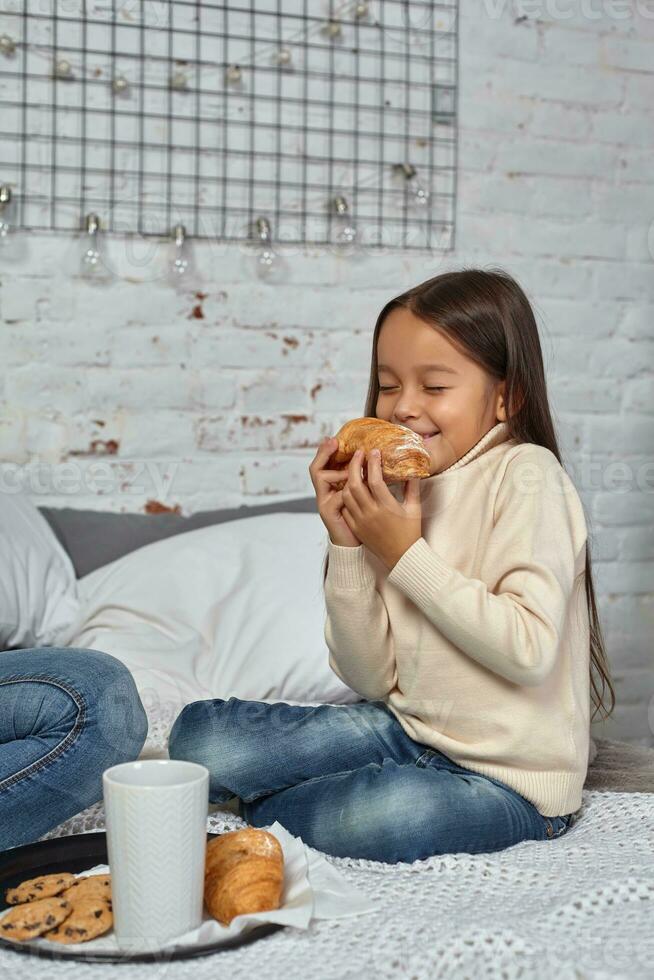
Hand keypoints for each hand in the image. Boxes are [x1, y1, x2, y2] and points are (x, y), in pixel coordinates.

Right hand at [308, 438, 361, 546]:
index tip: (335, 438)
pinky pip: (333, 499)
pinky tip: (352, 492)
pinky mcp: (328, 514)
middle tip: (333, 442)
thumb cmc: (361, 520)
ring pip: (322, 479)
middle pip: (315, 468)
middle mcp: (325, 493)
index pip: (324, 464)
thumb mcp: (362, 497)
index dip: (326, 451)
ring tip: (351, 471)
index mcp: (333, 486)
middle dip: (323, 453)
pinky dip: (342, 493)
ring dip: (337, 472)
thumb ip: (364, 480)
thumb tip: (378, 462)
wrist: (355, 544)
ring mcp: (325, 503)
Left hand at [340, 449, 421, 569]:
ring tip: (355, 471)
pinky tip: (351, 488)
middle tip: (358, 454)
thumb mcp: (414, 509)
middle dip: (355, 466)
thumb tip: (412, 469)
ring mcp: (361, 521)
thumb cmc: (410, 533)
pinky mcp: (356, 528)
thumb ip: (412, 488)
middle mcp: (371, 513)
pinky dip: (346, 496)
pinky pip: (345, 508)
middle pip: (355, 484)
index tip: (374, 452)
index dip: (373, 463)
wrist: (402, 557)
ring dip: (349, 480)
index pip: (374, 479)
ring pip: (346, 495)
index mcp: (387, 507)